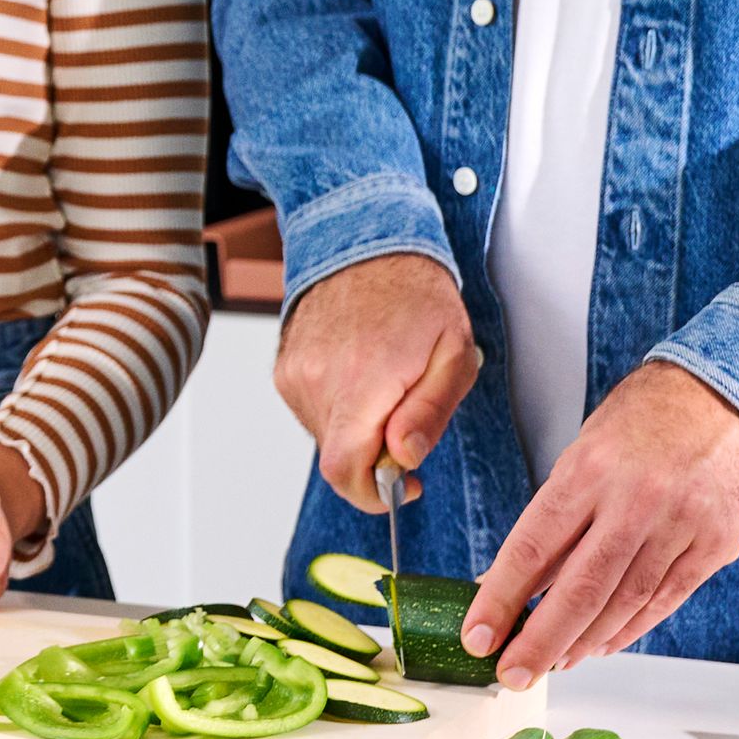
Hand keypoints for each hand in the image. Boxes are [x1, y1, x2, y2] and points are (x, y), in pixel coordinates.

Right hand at [273, 251, 478, 510]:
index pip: (345, 470)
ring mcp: (295, 376)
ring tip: (384, 388)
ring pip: (325, 438)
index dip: (372, 494)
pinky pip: (312, 413)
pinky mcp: (284, 371)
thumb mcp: (454, 354)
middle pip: (338, 459)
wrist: (365, 244)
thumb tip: (404, 457)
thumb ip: (430, 412)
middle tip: (405, 426)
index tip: (402, 486)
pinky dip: (339, 411)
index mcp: (363, 381)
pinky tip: (360, 376)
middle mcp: (318, 381)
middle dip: (374, 459)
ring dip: (356, 433)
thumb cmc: (418, 299)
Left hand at [467, 361, 738, 686]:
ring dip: (582, 642)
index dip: (501, 599)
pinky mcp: (713, 545)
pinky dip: (629, 630)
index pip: (533, 548)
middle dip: (539, 640)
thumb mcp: (585, 450)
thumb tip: (511, 579)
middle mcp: (634, 500)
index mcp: (589, 469)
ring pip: (622, 604)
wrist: (729, 395)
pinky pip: (664, 601)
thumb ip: (555, 516)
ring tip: (553, 662)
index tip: (478, 635)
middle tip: (511, 673)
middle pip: (579, 590)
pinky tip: (601, 644)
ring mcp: (680, 525)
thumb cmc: (645, 420)